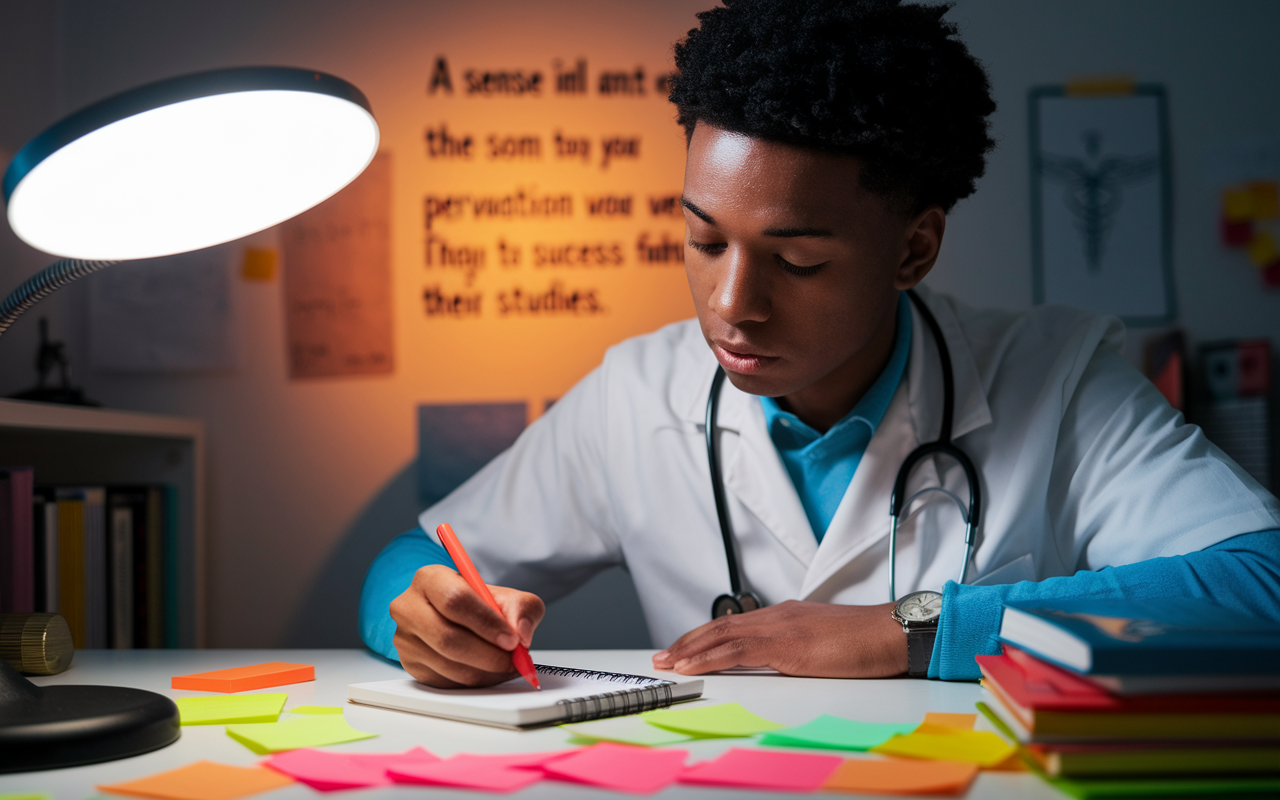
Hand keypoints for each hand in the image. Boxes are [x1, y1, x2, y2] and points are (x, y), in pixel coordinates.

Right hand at [389, 564, 545, 687]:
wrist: (457, 619)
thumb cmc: (478, 604)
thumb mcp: (506, 596)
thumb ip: (522, 608)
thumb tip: (522, 634)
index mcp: (430, 579)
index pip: (455, 600)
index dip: (486, 623)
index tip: (511, 639)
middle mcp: (409, 607)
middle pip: (448, 638)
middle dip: (489, 655)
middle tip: (513, 659)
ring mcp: (405, 639)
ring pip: (449, 665)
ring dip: (486, 672)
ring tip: (506, 666)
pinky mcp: (411, 665)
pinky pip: (446, 682)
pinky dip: (475, 682)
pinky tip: (489, 672)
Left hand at [651, 600, 908, 677]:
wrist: (891, 633)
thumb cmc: (866, 641)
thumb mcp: (822, 642)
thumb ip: (797, 648)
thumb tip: (782, 662)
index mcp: (785, 615)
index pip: (733, 624)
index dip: (703, 636)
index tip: (682, 648)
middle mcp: (777, 616)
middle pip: (720, 627)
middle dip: (687, 642)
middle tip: (661, 657)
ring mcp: (781, 628)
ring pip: (722, 637)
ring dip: (690, 650)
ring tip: (667, 663)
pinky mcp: (787, 645)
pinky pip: (739, 653)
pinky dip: (711, 659)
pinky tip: (694, 667)